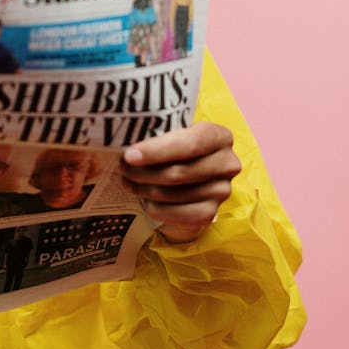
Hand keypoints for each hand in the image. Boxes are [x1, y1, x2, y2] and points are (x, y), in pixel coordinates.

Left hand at [120, 122, 240, 243]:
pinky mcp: (211, 213)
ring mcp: (221, 190)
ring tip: (128, 182)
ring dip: (144, 189)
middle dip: (144, 172)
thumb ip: (158, 134)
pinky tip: (144, 201)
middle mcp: (227, 163)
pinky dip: (156, 208)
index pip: (189, 144)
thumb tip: (124, 140)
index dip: (157, 150)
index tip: (129, 155)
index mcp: (219, 136)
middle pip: (178, 172)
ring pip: (173, 193)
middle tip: (122, 168)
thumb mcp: (173, 136)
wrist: (188, 183)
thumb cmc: (176, 152)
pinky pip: (177, 214)